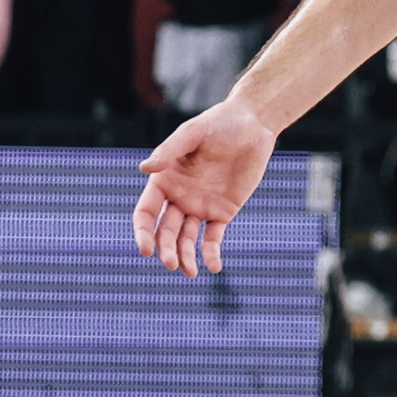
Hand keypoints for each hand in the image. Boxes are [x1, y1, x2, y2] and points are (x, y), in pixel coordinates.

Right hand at [134, 101, 276, 274]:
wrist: (253, 125)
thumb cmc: (219, 123)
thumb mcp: (193, 134)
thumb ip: (169, 151)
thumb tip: (144, 169)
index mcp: (164, 180)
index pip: (146, 212)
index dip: (143, 232)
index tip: (146, 250)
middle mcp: (179, 197)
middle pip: (165, 231)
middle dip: (166, 249)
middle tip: (171, 264)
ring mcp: (200, 206)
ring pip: (187, 239)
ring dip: (185, 257)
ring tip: (190, 273)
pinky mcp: (223, 211)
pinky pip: (213, 237)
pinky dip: (211, 253)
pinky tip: (213, 266)